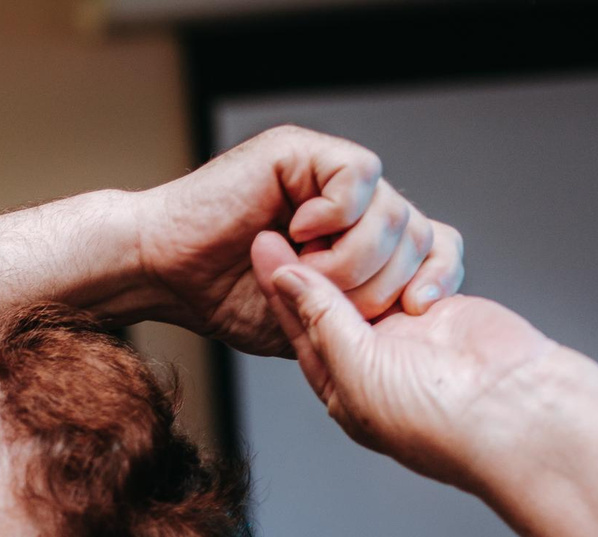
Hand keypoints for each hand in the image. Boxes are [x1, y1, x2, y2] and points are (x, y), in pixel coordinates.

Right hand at [131, 125, 463, 352]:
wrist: (160, 274)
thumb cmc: (219, 297)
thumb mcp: (308, 322)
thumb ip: (359, 314)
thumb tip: (418, 306)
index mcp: (357, 240)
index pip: (433, 246)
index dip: (437, 275)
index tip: (416, 309)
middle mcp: (350, 203)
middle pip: (417, 234)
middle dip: (380, 284)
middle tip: (331, 301)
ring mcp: (328, 174)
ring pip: (392, 211)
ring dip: (352, 260)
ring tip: (304, 270)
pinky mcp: (303, 152)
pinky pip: (359, 177)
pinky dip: (334, 217)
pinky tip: (296, 232)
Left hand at [255, 228, 561, 489]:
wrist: (512, 411)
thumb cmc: (431, 417)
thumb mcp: (356, 369)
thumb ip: (322, 319)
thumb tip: (285, 277)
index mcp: (341, 384)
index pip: (299, 325)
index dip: (278, 283)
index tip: (262, 240)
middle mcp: (372, 358)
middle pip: (333, 298)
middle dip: (316, 260)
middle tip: (293, 215)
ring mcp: (411, 332)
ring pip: (375, 278)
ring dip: (360, 252)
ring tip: (335, 214)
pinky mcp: (446, 308)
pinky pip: (419, 269)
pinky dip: (408, 255)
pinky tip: (389, 233)